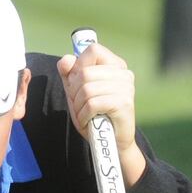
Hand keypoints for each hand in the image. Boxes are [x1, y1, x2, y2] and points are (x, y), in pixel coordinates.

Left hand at [56, 43, 145, 186]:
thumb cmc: (94, 115)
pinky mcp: (124, 103)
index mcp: (115, 65)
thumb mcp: (77, 92)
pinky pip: (92, 103)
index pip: (93, 50)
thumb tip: (64, 60)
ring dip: (78, 106)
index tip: (76, 82)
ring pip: (87, 88)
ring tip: (84, 114)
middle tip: (79, 105)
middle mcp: (124, 73)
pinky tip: (87, 121)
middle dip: (73, 92)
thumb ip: (69, 74)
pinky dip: (84, 115)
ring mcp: (126, 87)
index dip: (78, 65)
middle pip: (85, 72)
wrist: (112, 142)